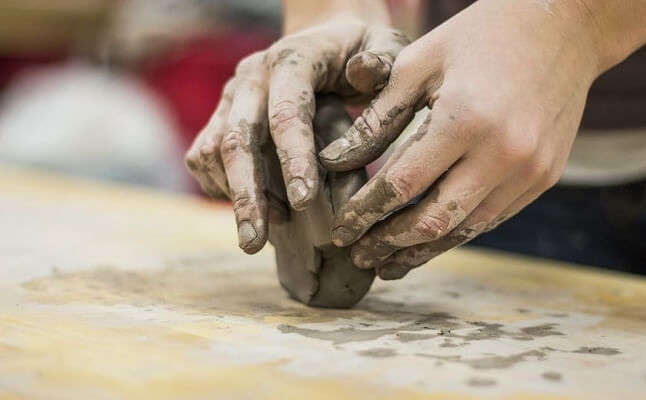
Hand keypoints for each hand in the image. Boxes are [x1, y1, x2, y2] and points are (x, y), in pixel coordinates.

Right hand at [185, 18, 407, 253]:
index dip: (293, 158)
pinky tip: (255, 209)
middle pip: (237, 138)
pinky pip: (204, 157)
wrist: (325, 39)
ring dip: (234, 196)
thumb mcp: (385, 44)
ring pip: (213, 151)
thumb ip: (382, 59)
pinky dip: (221, 188)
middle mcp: (252, 77)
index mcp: (292, 60)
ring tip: (264, 232)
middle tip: (254, 243)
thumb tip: (362, 74)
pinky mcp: (220, 116)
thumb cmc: (361, 51)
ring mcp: (231, 97)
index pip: (286, 112)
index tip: (305, 203)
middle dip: (247, 195)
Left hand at [319, 0, 602, 278]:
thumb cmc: (479, 36)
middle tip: (359, 255)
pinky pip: (493, 217)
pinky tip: (430, 239)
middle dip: (389, 244)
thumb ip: (378, 117)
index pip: (401, 184)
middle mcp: (503, 153)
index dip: (365, 213)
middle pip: (433, 220)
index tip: (340, 230)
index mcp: (465, 118)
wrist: (563, 26)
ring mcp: (530, 170)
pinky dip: (457, 231)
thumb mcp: (419, 63)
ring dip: (422, 250)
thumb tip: (335, 162)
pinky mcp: (545, 176)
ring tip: (388, 264)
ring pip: (465, 229)